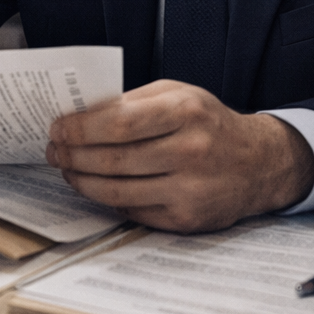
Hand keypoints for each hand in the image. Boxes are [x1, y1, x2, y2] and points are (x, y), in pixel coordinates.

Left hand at [45, 79, 313, 232]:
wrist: (259, 163)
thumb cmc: (210, 123)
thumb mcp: (178, 94)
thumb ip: (132, 101)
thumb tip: (81, 115)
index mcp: (185, 112)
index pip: (118, 124)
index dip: (80, 129)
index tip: (58, 128)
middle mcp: (190, 152)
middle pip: (112, 160)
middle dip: (72, 156)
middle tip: (54, 151)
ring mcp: (190, 190)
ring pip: (117, 191)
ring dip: (82, 181)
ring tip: (67, 170)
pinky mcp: (187, 219)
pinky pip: (133, 210)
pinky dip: (107, 199)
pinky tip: (95, 186)